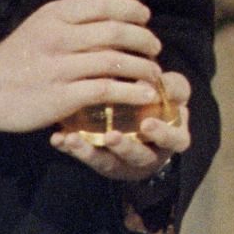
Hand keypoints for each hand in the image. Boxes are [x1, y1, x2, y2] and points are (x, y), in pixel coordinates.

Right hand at [0, 0, 162, 133]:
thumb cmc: (16, 58)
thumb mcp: (39, 26)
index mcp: (55, 15)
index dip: (131, 9)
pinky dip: (130, 92)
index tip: (145, 17)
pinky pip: (106, 90)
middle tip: (155, 47)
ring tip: (154, 73)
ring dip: (143, 67)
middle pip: (115, 31)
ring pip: (115, 61)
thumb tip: (111, 16)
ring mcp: (60, 67)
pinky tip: (143, 94)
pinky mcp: (62, 97)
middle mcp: (59, 37)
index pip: (103, 4)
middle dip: (143, 39)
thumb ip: (71, 21)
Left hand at [51, 70, 191, 181]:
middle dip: (125, 147)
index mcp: (173, 137)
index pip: (174, 139)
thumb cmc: (162, 102)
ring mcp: (124, 161)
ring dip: (90, 152)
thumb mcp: (171, 93)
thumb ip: (168, 85)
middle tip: (111, 136)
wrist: (149, 127)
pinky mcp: (105, 163)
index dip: (162, 134)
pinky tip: (58, 138)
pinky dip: (72, 148)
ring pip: (109, 163)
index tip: (146, 124)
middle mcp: (149, 155)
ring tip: (73, 139)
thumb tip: (153, 70)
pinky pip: (86, 157)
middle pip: (140, 157)